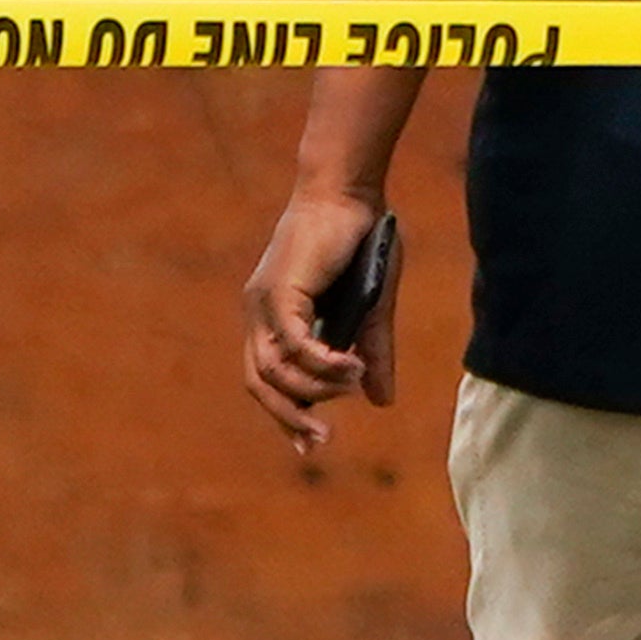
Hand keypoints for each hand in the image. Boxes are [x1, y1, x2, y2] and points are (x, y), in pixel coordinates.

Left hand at [242, 189, 399, 458]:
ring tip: (354, 382)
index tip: (310, 447)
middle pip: (260, 383)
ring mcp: (264, 303)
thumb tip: (381, 400)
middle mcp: (259, 314)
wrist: (352, 192)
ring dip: (315, 387)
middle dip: (290, 417)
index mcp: (274, 319)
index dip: (286, 415)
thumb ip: (371, 353)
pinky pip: (293, 343)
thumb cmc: (360, 241)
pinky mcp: (279, 291)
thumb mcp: (372, 308)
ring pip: (274, 369)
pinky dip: (320, 362)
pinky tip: (350, 367)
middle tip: (323, 441)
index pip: (267, 379)